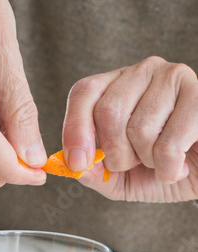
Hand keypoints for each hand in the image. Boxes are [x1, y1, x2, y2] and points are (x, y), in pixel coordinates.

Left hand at [63, 56, 197, 201]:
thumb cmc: (161, 169)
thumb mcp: (119, 178)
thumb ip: (92, 172)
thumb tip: (73, 165)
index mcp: (116, 86)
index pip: (84, 93)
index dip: (75, 129)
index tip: (77, 162)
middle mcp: (143, 72)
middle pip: (108, 112)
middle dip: (117, 154)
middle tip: (137, 162)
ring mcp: (173, 78)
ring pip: (139, 128)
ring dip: (148, 161)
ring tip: (163, 160)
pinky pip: (169, 143)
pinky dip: (169, 169)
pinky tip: (180, 166)